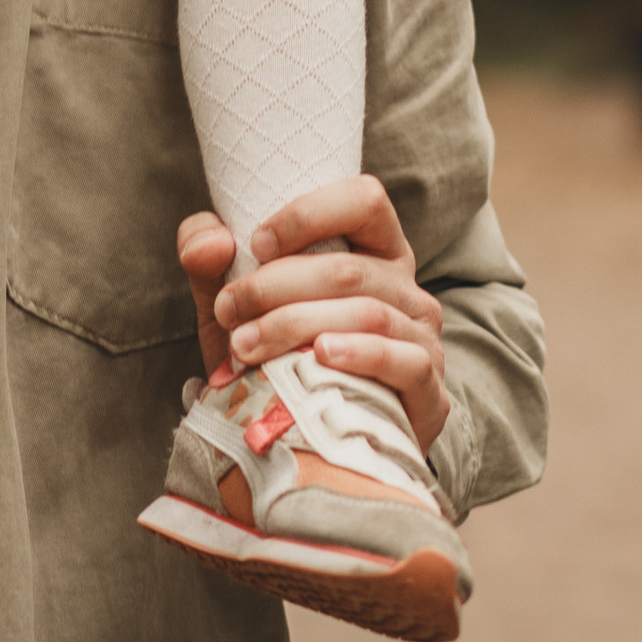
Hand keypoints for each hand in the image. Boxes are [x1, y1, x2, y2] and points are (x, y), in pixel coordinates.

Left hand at [174, 175, 449, 452]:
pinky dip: (361, 355)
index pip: (363, 200)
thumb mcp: (237, 307)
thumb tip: (211, 241)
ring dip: (298, 325)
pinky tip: (321, 357)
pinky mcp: (430, 392)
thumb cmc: (277, 357)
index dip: (308, 214)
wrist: (311, 441)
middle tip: (227, 310)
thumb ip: (210, 264)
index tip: (255, 244)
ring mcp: (422, 339)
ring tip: (247, 344)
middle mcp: (406, 288)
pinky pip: (405, 362)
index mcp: (374, 250)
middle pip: (348, 269)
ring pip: (368, 314)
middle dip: (276, 286)